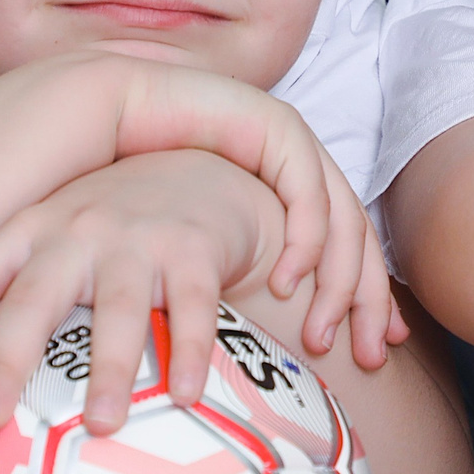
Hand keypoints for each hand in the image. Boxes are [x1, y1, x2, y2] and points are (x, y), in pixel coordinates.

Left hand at [0, 149, 391, 437]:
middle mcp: (73, 231)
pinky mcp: (193, 249)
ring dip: (108, 370)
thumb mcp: (55, 244)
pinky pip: (192, 308)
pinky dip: (192, 354)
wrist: (205, 172)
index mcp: (25, 234)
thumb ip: (16, 300)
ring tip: (102, 426)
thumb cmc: (115, 230)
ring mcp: (134, 238)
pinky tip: (186, 397)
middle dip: (4, 360)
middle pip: (31, 300)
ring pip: (115, 310)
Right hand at [72, 53, 401, 364]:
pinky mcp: (276, 124)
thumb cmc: (140, 192)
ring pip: (344, 220)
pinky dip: (306, 241)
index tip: (367, 355)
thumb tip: (246, 356)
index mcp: (289, 191)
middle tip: (370, 356)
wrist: (103, 117)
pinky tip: (285, 283)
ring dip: (339, 284)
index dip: (363, 302)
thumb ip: (227, 289)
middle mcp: (300, 165)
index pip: (344, 251)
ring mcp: (293, 142)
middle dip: (370, 302)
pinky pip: (309, 191)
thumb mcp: (196, 251)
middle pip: (356, 240)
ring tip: (320, 337)